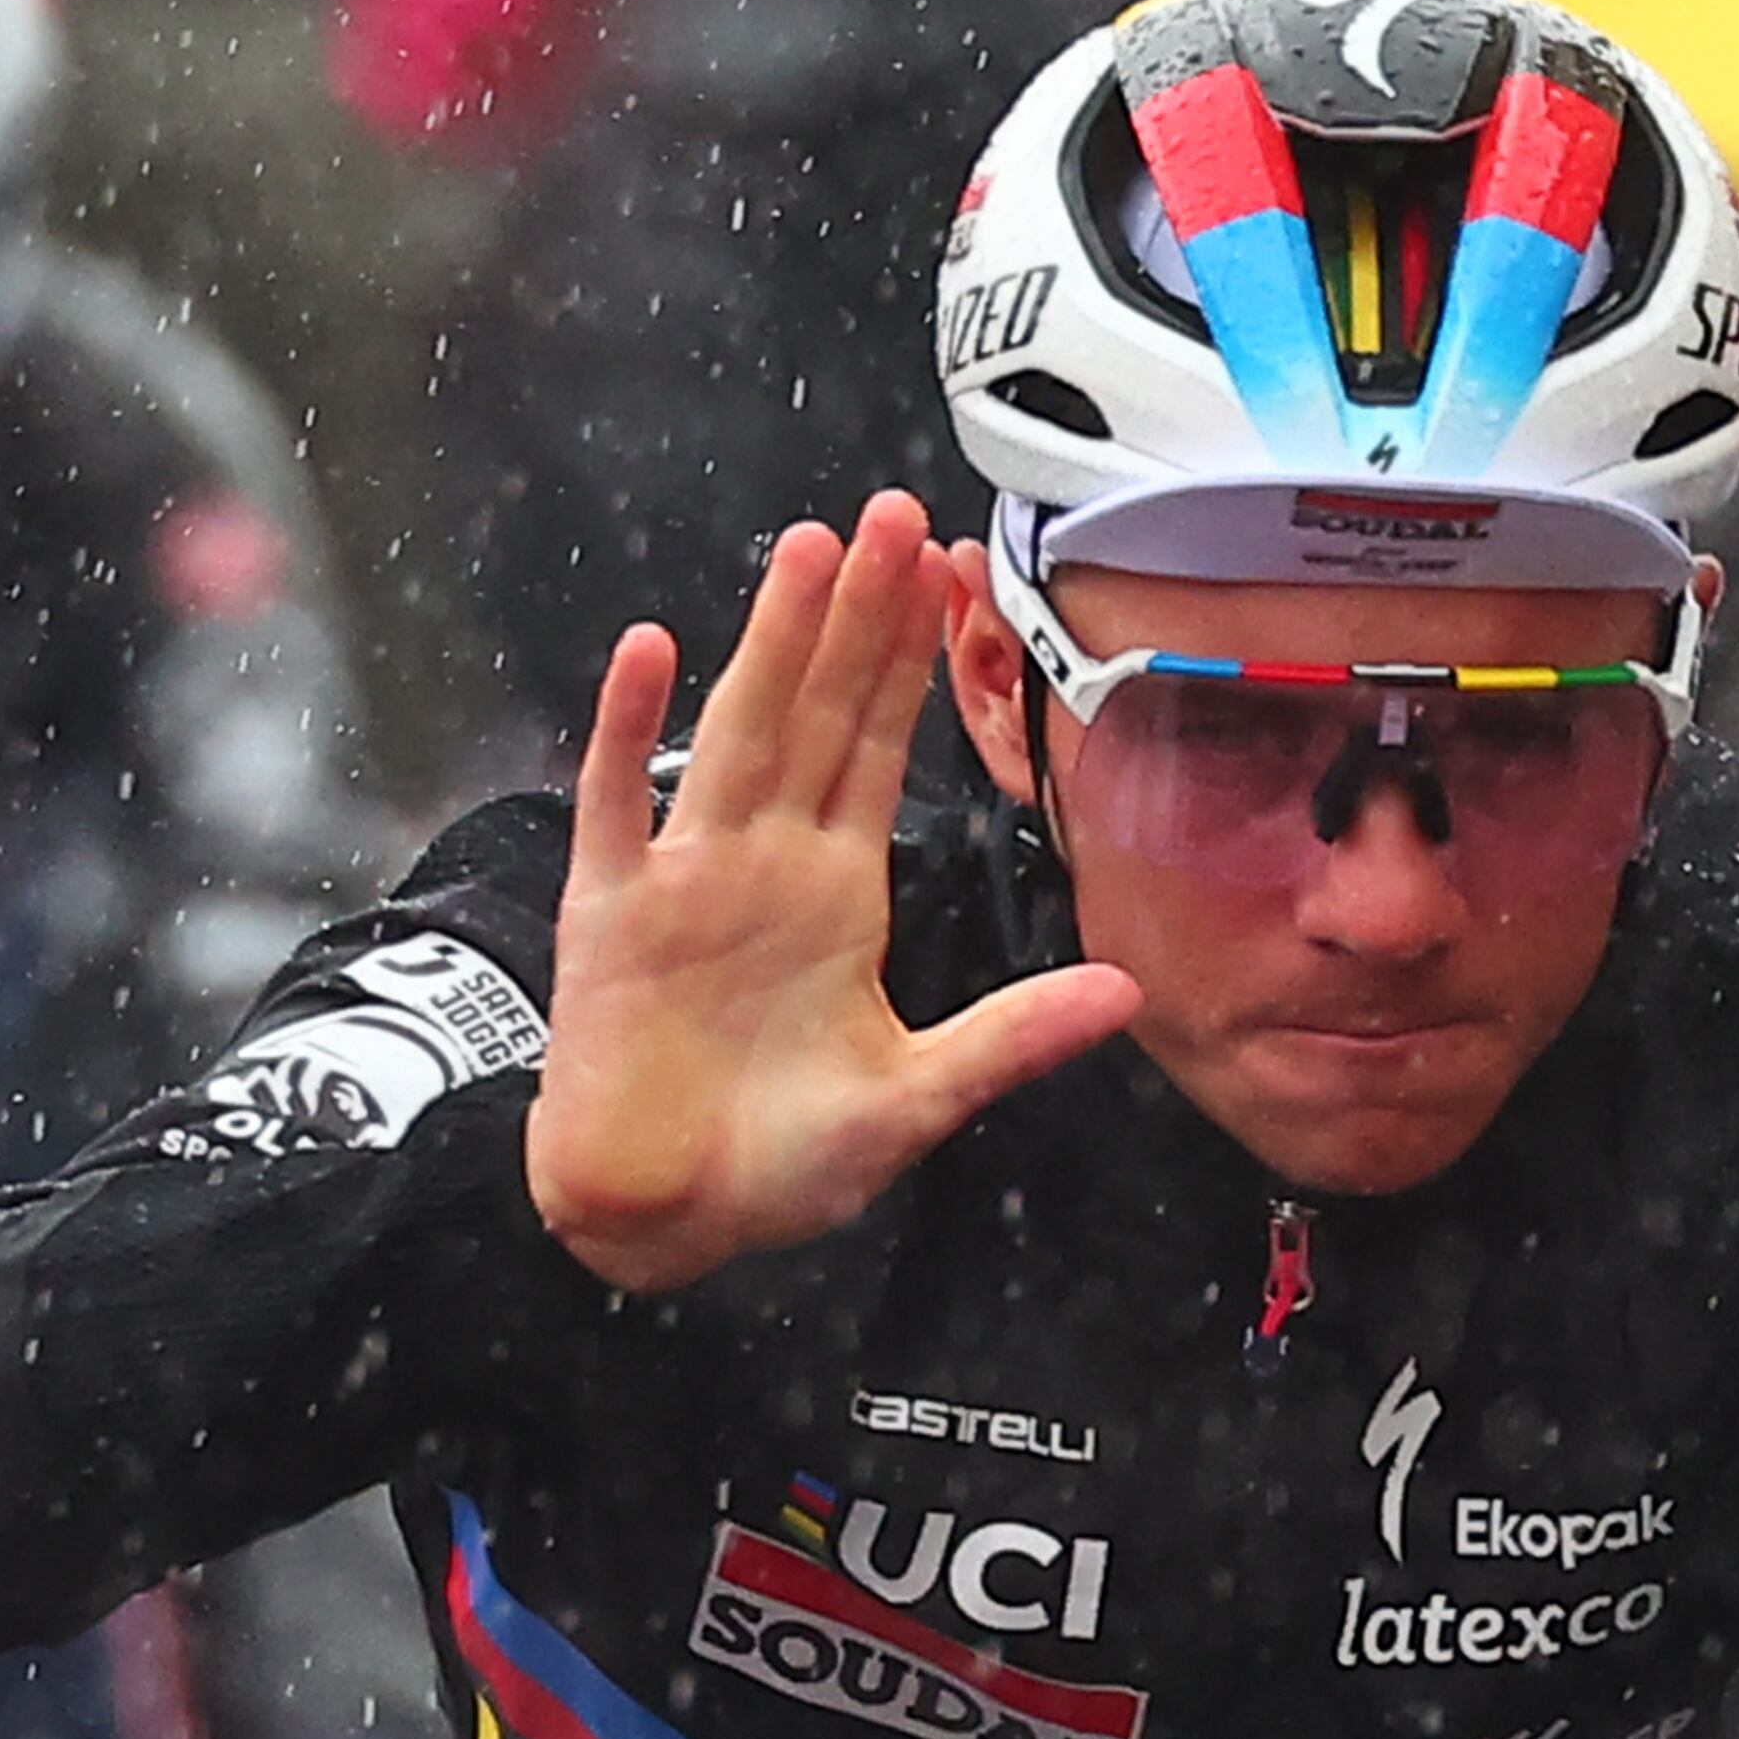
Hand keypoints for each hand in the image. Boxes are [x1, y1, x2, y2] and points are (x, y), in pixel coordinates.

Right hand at [522, 494, 1135, 1297]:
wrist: (666, 1223)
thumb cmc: (777, 1164)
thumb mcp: (915, 1099)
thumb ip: (1012, 1039)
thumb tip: (1127, 992)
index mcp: (834, 893)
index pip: (879, 748)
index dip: (910, 660)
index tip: (942, 570)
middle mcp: (762, 864)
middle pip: (817, 715)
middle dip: (855, 616)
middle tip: (891, 514)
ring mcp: (683, 880)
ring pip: (737, 734)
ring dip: (769, 644)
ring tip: (808, 549)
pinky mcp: (611, 917)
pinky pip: (616, 807)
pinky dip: (624, 732)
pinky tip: (645, 651)